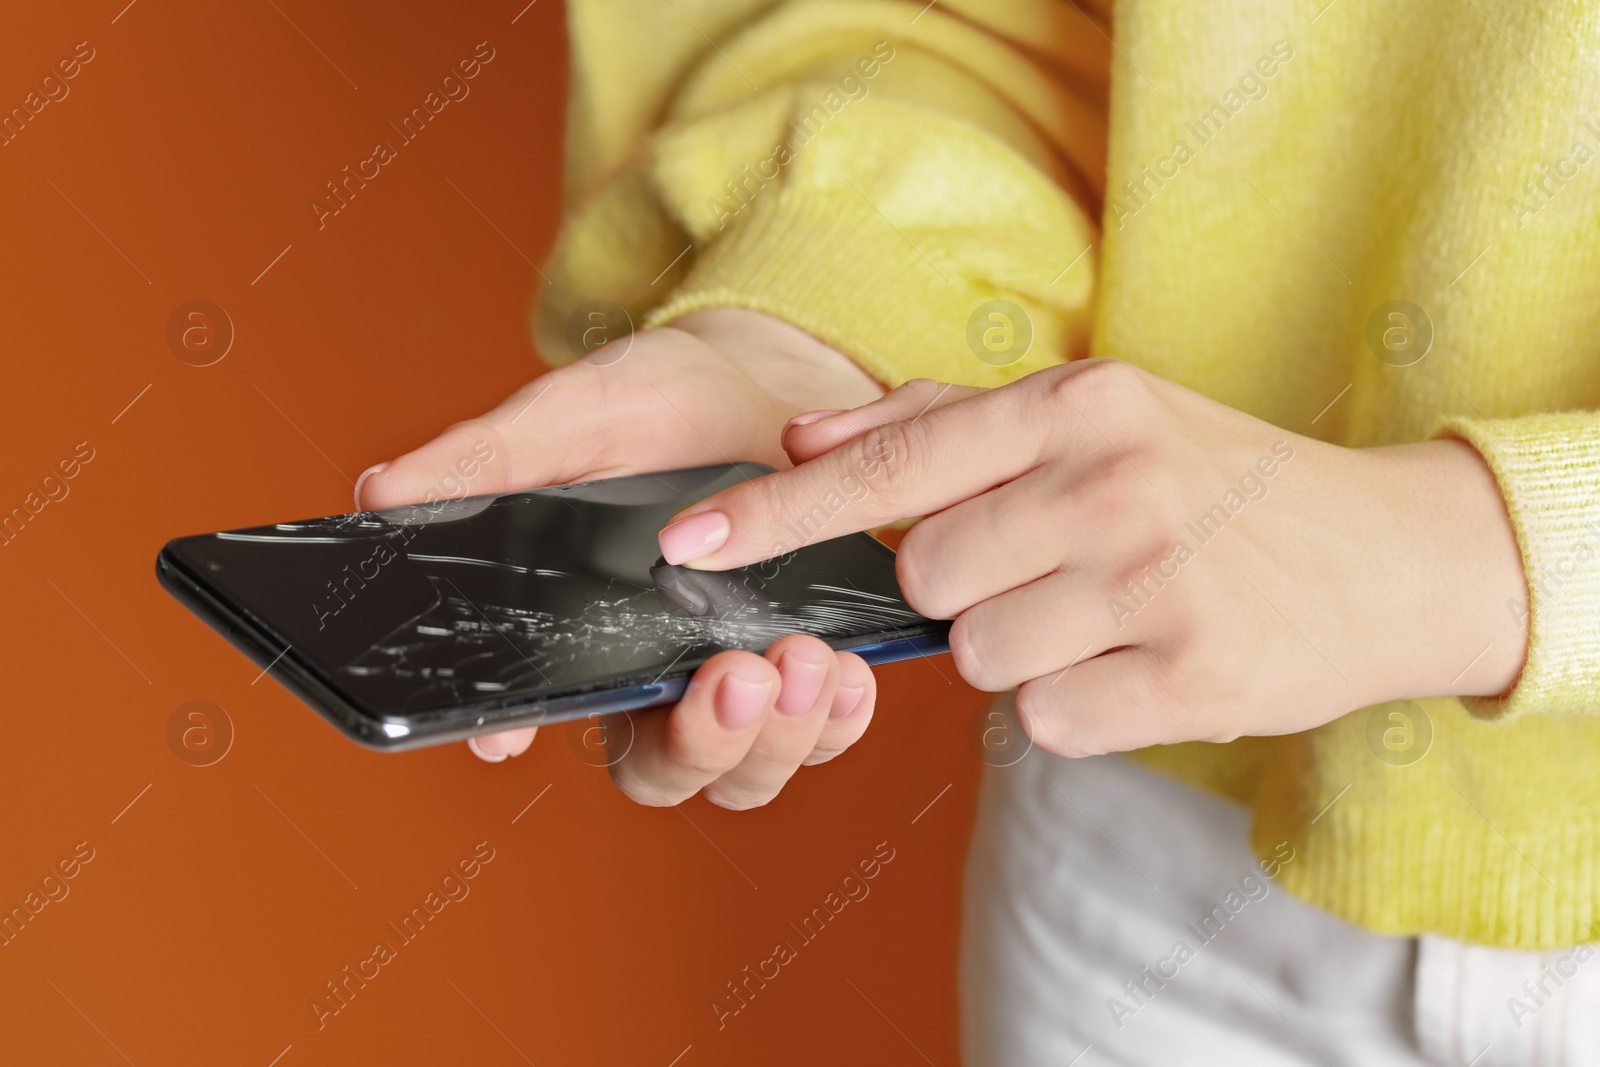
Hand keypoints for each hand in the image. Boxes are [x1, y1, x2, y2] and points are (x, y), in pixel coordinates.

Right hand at [357, 308, 885, 806]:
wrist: (773, 382)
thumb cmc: (659, 403)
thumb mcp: (574, 416)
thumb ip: (492, 460)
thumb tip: (378, 493)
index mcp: (577, 633)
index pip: (530, 713)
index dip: (513, 732)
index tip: (507, 734)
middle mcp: (653, 679)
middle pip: (660, 769)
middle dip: (700, 743)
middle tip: (735, 676)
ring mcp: (734, 680)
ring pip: (747, 771)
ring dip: (778, 737)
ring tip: (801, 660)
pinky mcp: (810, 668)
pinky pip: (826, 731)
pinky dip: (839, 716)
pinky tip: (847, 668)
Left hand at [658, 361, 1529, 755]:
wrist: (1385, 555)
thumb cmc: (1210, 478)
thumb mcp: (1092, 416)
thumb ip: (937, 424)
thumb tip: (801, 439)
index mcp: (1076, 403)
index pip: (890, 467)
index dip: (777, 516)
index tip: (688, 543)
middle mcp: (1112, 482)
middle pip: (927, 578)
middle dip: (959, 591)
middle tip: (1044, 569)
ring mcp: (1156, 582)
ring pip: (981, 657)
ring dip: (1019, 650)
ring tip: (1101, 614)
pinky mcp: (1192, 678)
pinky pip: (1048, 720)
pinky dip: (1074, 703)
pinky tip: (1137, 661)